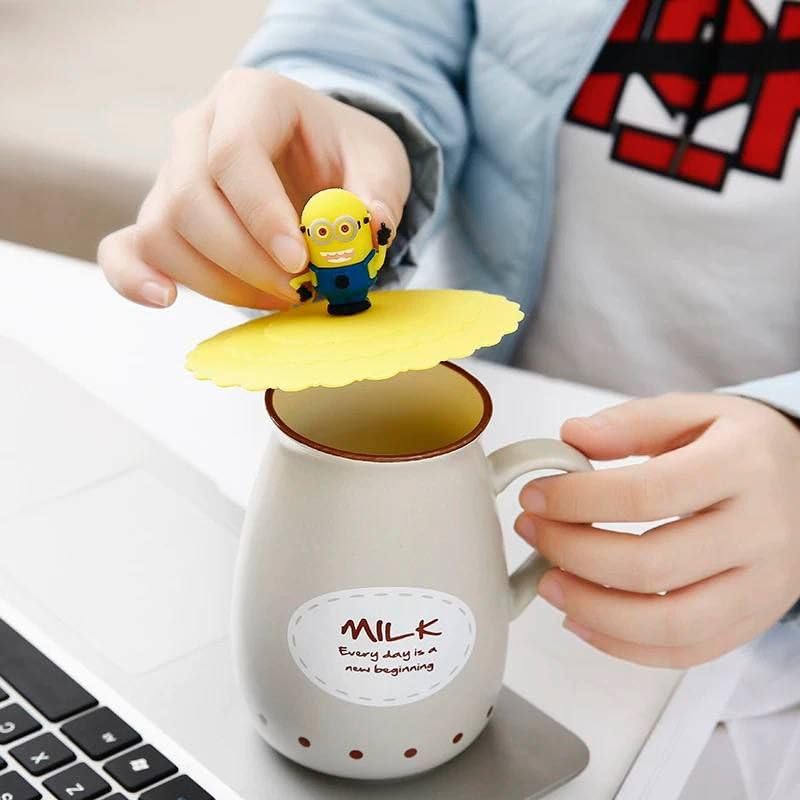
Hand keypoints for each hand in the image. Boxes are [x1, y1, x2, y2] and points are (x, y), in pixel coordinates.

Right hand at [98, 69, 410, 308]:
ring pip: (163, 230)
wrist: (319, 158)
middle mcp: (198, 128)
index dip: (262, 216)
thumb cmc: (345, 156)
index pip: (233, 154)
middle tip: (296, 292)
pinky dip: (134, 278)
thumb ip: (376, 192)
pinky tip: (166, 299)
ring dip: (217, 282)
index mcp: (252, 97)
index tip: (299, 263)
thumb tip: (369, 226)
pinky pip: (125, 248)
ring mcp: (170, 172)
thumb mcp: (378, 163)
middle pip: (190, 198)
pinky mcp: (159, 216)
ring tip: (275, 299)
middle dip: (244, 261)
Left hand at [514, 393, 799, 667]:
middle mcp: (760, 531)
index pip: (645, 494)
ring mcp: (763, 585)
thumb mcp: (695, 412)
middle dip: (573, 552)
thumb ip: (632, 423)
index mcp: (741, 467)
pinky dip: (625, 646)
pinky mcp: (753, 620)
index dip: (577, 499)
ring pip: (669, 622)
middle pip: (652, 564)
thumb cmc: (744, 447)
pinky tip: (583, 618)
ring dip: (592, 608)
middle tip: (533, 534)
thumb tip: (571, 438)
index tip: (535, 496)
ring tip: (548, 581)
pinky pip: (687, 652)